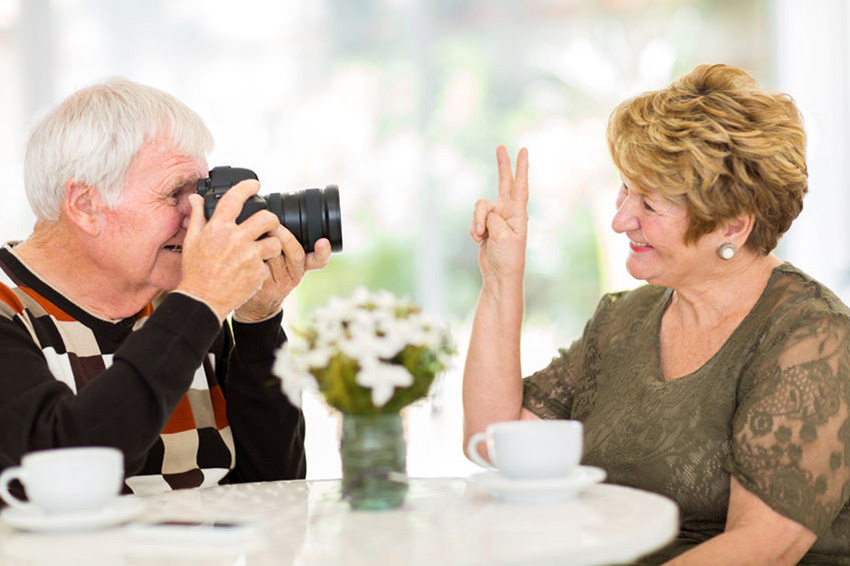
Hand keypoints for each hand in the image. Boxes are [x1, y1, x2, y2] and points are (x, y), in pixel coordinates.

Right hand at [177, 179, 287, 319]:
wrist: (203, 300)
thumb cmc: (196, 271)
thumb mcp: (192, 241)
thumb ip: (197, 216)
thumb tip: (195, 197)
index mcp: (218, 228)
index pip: (235, 198)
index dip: (247, 187)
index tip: (255, 185)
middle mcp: (235, 239)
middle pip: (267, 218)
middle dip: (272, 220)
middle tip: (269, 224)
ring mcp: (248, 256)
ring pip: (275, 242)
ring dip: (272, 245)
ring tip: (263, 251)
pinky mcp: (257, 272)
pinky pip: (268, 264)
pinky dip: (262, 267)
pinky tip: (251, 271)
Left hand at [234, 229, 331, 321]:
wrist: (256, 301)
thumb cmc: (268, 270)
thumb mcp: (282, 257)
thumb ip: (283, 240)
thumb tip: (273, 214)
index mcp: (304, 263)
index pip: (318, 259)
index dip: (323, 252)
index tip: (323, 242)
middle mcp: (296, 273)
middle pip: (297, 254)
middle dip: (286, 238)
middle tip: (275, 226)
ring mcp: (282, 282)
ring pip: (277, 259)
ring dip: (268, 244)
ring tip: (257, 232)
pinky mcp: (267, 287)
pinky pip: (262, 269)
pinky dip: (256, 257)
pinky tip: (250, 252)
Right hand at [469, 146, 528, 283]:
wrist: (500, 276)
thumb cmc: (507, 258)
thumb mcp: (502, 236)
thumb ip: (493, 218)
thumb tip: (486, 213)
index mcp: (517, 214)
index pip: (520, 186)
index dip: (521, 168)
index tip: (524, 150)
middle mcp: (508, 213)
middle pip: (504, 183)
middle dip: (503, 165)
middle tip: (501, 146)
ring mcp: (496, 219)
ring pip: (480, 207)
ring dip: (476, 221)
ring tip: (481, 236)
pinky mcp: (486, 227)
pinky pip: (474, 220)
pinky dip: (473, 229)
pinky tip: (478, 240)